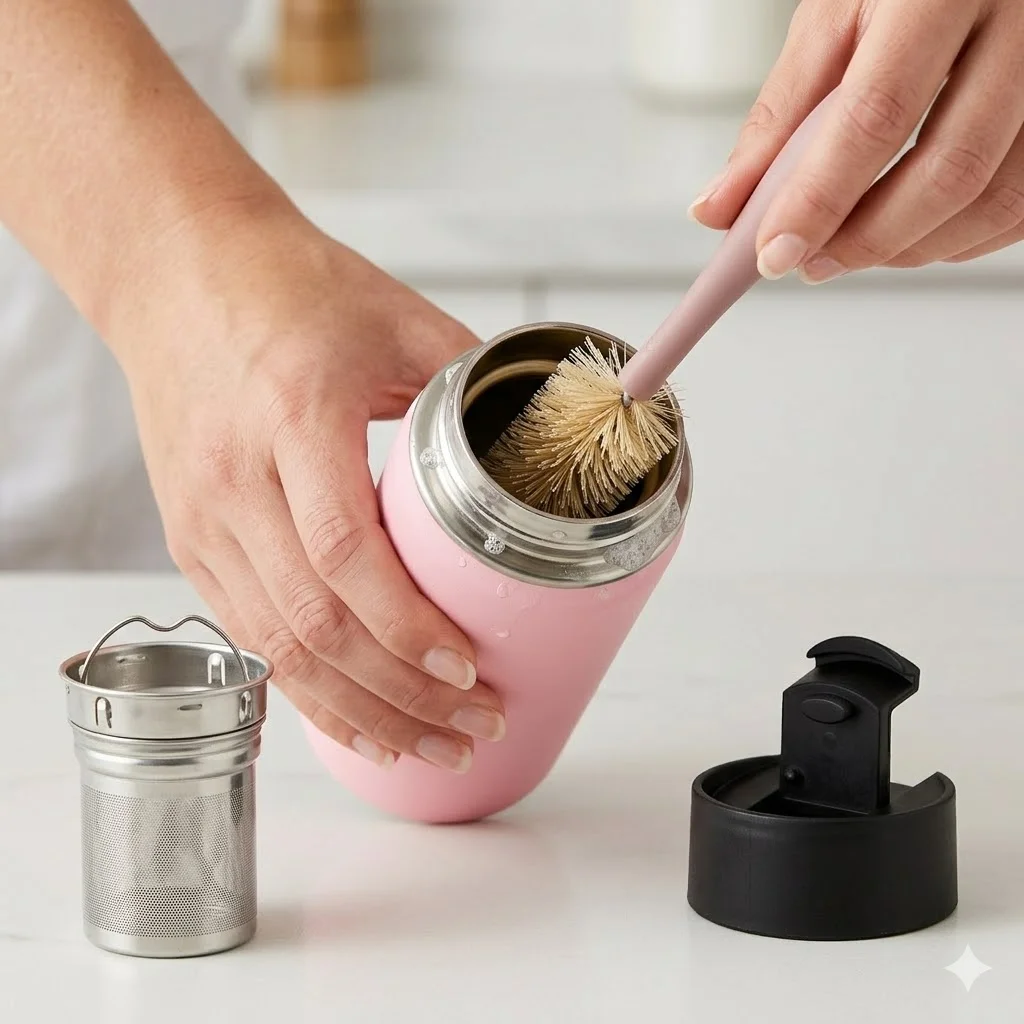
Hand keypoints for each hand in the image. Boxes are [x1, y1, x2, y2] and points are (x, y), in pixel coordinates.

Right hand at [112, 205, 504, 771]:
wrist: (174, 272)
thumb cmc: (285, 287)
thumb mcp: (393, 315)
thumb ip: (474, 379)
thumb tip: (550, 432)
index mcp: (294, 415)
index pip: (344, 551)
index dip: (408, 625)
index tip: (468, 665)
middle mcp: (236, 480)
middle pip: (315, 625)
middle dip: (401, 694)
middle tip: (474, 724)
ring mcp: (202, 520)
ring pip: (278, 650)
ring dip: (358, 712)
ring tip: (428, 747)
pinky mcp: (190, 541)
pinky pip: (249, 637)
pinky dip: (306, 692)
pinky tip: (355, 722)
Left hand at [689, 0, 1023, 279]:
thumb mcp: (833, 20)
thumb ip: (780, 119)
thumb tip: (724, 209)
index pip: (877, 115)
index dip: (820, 199)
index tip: (775, 253)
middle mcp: (1021, 23)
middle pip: (950, 169)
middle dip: (868, 239)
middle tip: (810, 263)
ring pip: (996, 197)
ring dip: (914, 249)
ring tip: (852, 250)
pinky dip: (962, 238)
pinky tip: (914, 236)